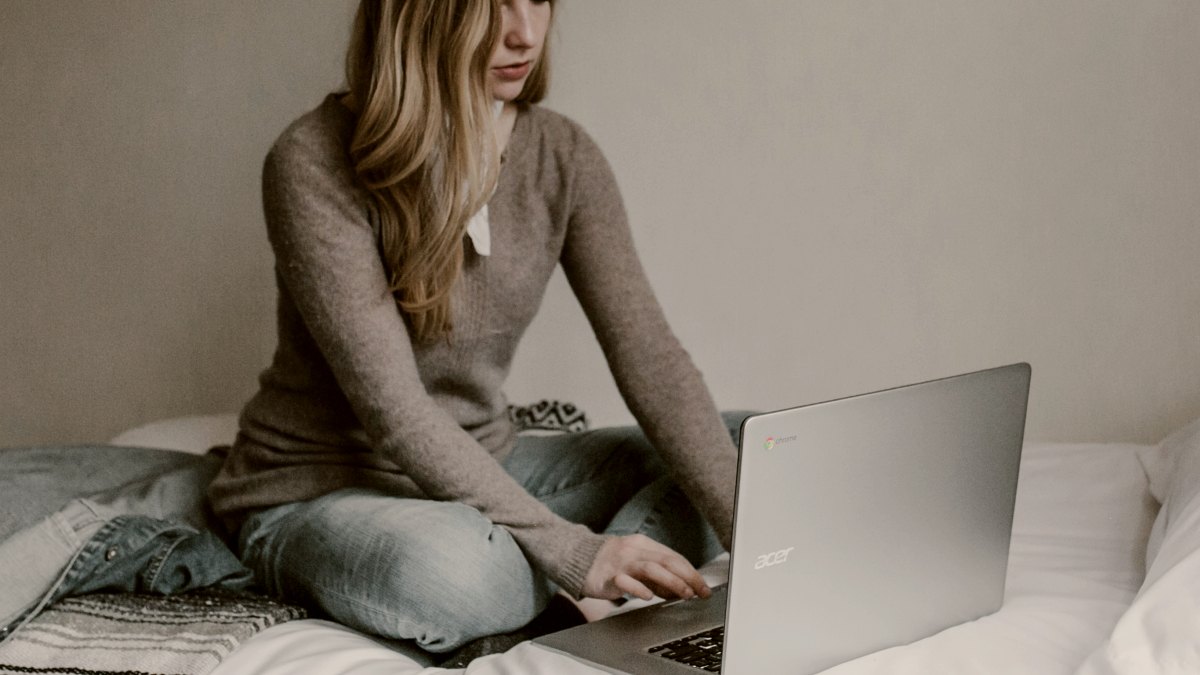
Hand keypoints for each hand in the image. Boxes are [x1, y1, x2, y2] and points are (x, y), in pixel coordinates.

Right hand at [581, 534, 711, 601]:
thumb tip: (679, 589)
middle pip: (666, 561)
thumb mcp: (636, 562)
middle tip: (700, 591)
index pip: (673, 557)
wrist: (578, 558)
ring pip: (651, 568)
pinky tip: (649, 596)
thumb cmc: (611, 562)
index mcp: (644, 544)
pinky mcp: (608, 576)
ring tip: (684, 594)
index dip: (691, 572)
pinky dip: (639, 588)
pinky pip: (625, 581)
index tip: (703, 587)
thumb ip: (656, 574)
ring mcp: (621, 562)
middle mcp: (634, 550)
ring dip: (671, 581)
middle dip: (688, 577)